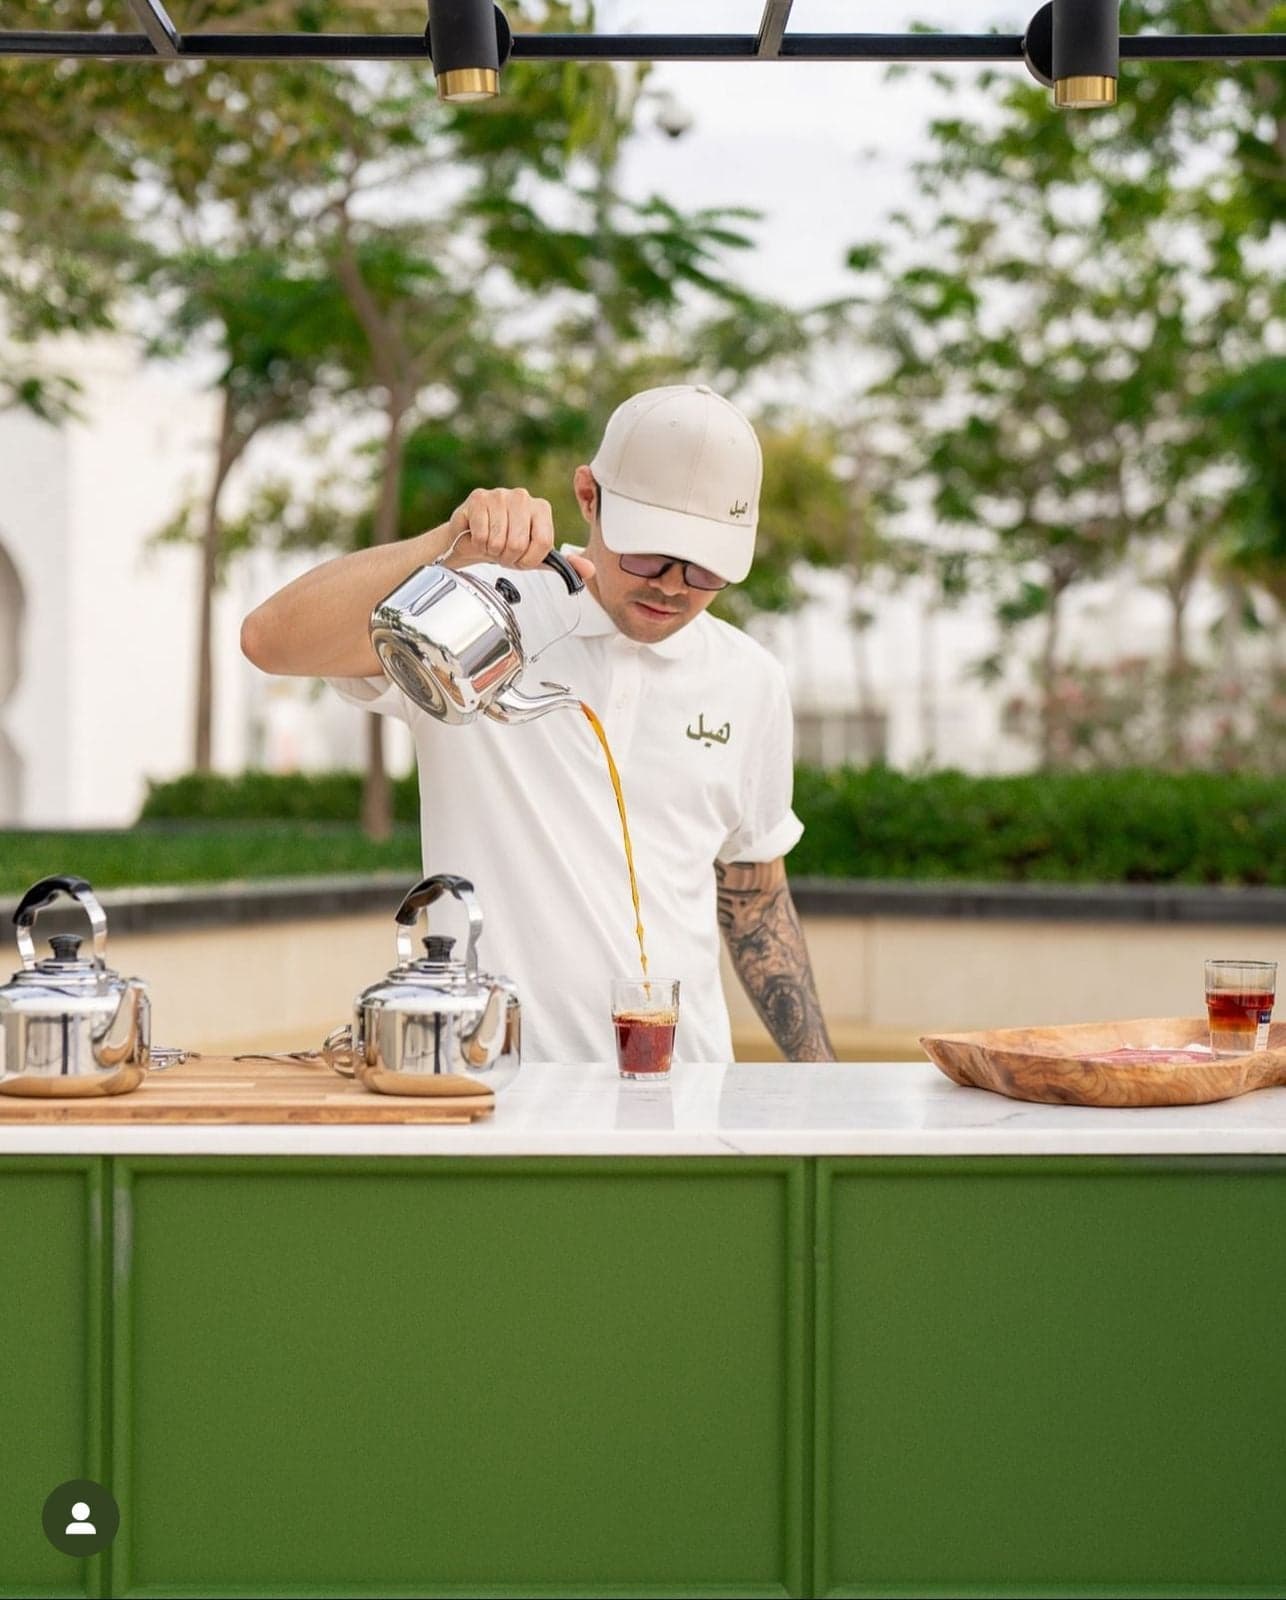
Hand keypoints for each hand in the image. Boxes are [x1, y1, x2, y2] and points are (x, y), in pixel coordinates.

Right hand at [443, 488, 594, 584]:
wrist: (474, 539)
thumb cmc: (507, 546)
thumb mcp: (537, 558)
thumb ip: (564, 564)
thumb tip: (590, 570)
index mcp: (542, 508)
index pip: (544, 543)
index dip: (529, 560)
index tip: (521, 560)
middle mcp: (523, 496)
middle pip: (519, 543)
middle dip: (508, 557)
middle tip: (503, 553)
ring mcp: (499, 494)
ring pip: (499, 540)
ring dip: (492, 551)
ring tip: (491, 544)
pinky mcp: (478, 498)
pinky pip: (482, 534)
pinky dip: (479, 543)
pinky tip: (478, 536)